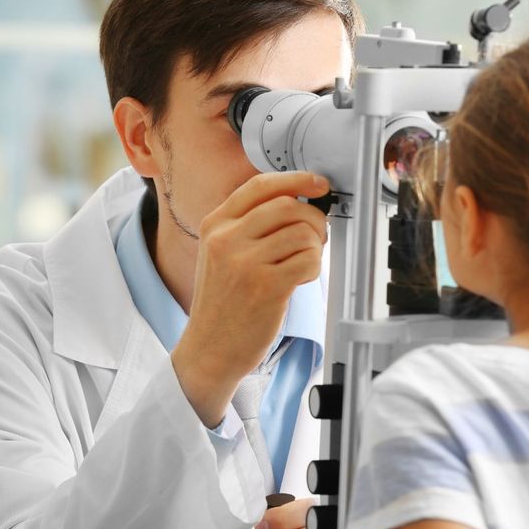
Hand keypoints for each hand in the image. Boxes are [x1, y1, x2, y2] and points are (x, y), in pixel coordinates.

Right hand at [171, 171, 328, 427]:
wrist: (209, 348)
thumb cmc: (222, 303)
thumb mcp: (220, 254)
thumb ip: (248, 225)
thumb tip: (297, 201)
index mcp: (215, 225)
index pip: (260, 185)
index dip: (296, 179)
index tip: (318, 184)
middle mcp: (227, 239)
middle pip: (287, 205)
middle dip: (313, 218)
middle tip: (317, 236)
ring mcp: (245, 262)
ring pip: (302, 233)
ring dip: (315, 247)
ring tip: (305, 263)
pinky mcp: (267, 286)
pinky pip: (308, 260)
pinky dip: (314, 267)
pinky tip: (302, 279)